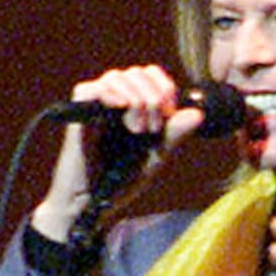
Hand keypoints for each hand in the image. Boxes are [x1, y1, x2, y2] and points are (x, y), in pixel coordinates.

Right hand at [36, 63, 201, 238]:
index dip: (164, 88)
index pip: (151, 75)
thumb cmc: (122, 181)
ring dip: (134, 100)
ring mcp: (96, 106)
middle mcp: (115, 101)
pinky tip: (118, 110)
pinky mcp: (77, 114)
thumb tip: (198, 113)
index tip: (168, 116)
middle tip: (152, 129)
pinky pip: (90, 88)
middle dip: (152, 97)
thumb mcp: (156, 156)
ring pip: (116, 77)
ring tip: (135, 130)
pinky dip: (108, 94)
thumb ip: (174, 134)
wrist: (94, 202)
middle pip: (137, 73)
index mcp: (135, 106)